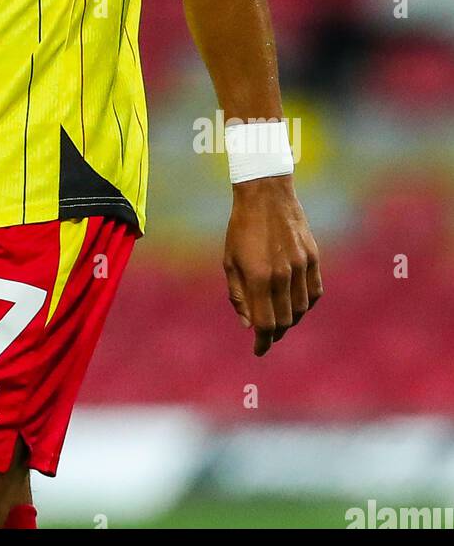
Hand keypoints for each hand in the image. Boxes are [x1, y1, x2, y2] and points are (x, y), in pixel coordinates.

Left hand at [223, 175, 321, 355]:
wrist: (265, 194)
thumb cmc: (241, 228)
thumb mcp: (230, 260)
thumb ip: (238, 295)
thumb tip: (248, 324)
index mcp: (259, 277)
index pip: (265, 323)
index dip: (262, 342)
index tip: (258, 351)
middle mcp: (283, 275)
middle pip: (285, 320)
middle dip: (275, 333)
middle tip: (267, 336)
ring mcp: (301, 266)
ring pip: (301, 309)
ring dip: (290, 320)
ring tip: (279, 320)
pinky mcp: (313, 258)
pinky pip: (314, 292)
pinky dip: (306, 304)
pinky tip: (296, 304)